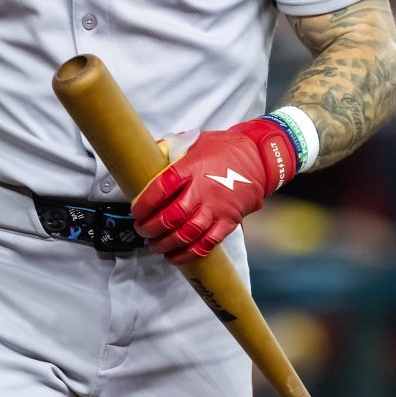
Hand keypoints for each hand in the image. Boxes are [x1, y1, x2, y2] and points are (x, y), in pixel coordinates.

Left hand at [133, 119, 296, 264]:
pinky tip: (176, 255)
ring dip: (167, 243)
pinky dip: (189, 253)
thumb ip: (170, 149)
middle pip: (172, 215)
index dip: (145, 202)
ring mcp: (217, 207)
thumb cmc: (224, 149)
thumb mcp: (194, 141)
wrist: (259, 157)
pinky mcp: (228, 221)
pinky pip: (207, 243)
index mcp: (192, 168)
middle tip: (142, 230)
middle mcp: (204, 190)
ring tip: (155, 245)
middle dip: (152, 227)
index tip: (137, 210)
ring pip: (188, 233)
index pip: (162, 188)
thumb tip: (146, 153)